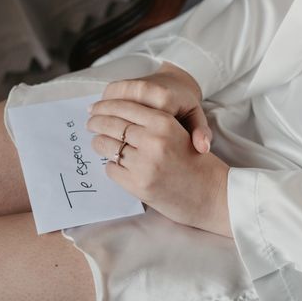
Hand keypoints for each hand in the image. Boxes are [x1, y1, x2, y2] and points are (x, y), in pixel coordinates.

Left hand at [87, 99, 231, 237]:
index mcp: (164, 122)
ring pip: (106, 146)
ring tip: (98, 142)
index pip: (124, 107)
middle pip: (111, 124)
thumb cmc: (195, 161)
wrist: (212, 194)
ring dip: (99, 143)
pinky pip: (111, 169)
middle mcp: (153, 140)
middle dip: (96, 122)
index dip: (105, 106)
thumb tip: (113, 115)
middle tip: (89, 123)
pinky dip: (110, 165)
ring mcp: (144, 164)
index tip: (96, 108)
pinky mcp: (138, 185)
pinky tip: (114, 163)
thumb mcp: (178, 132)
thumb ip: (151, 123)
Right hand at [101, 62, 212, 153]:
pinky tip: (97, 112)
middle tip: (94, 134)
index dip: (125, 136)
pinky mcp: (130, 79)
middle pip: (120, 109)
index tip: (118, 147)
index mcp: (165, 102)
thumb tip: (202, 148)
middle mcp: (149, 90)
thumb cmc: (186, 107)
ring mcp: (138, 82)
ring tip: (90, 124)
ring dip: (100, 110)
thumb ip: (200, 134)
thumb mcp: (197, 120)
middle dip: (105, 122)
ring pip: (112, 98)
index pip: (139, 122)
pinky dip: (102, 101)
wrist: (180, 82)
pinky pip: (111, 90)